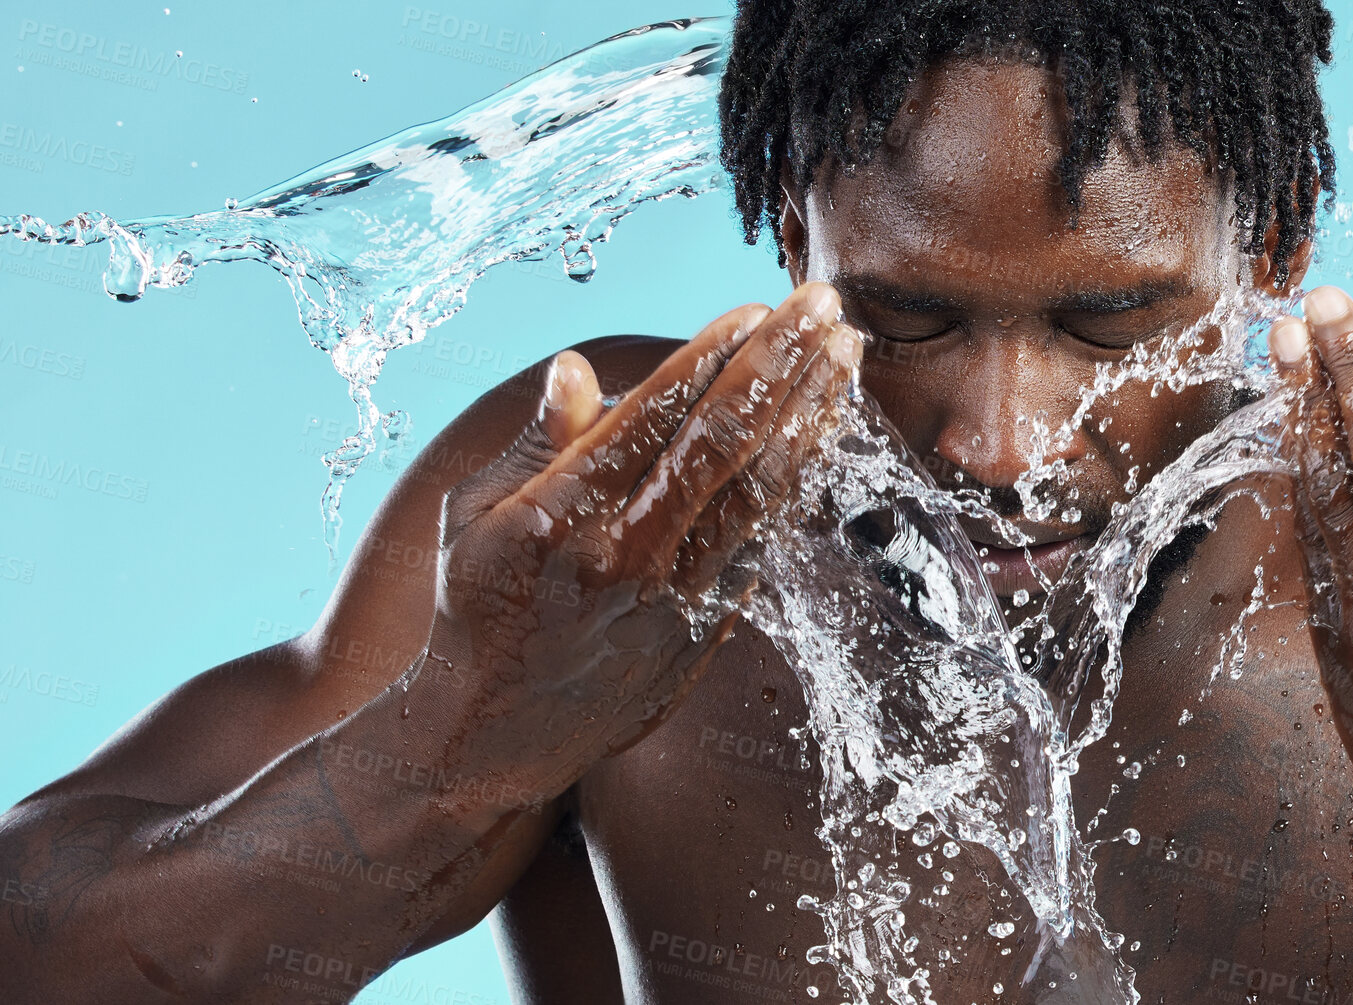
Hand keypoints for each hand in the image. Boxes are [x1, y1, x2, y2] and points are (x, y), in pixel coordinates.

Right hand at [426, 282, 860, 781]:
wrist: (490, 740)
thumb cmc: (476, 609)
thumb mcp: (473, 518)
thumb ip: (539, 445)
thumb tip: (577, 368)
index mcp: (560, 519)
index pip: (654, 418)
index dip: (714, 356)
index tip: (759, 307)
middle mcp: (625, 558)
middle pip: (724, 444)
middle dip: (783, 365)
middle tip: (826, 305)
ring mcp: (672, 599)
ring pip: (761, 491)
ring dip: (811, 415)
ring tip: (846, 355)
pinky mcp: (703, 630)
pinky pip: (764, 538)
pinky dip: (799, 479)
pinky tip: (824, 431)